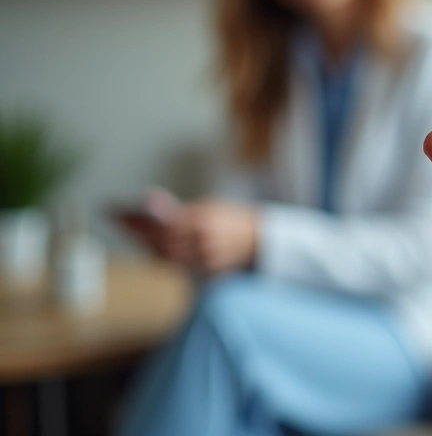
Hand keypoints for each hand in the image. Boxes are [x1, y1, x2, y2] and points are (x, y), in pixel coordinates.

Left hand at [124, 198, 258, 274]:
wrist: (261, 237)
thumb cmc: (233, 219)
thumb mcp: (210, 207)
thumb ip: (185, 213)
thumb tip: (154, 214)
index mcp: (203, 221)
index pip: (161, 225)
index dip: (139, 224)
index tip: (121, 216)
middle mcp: (203, 242)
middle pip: (161, 244)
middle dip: (142, 236)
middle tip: (125, 227)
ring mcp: (206, 259)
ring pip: (168, 258)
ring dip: (151, 249)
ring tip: (139, 239)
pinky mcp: (209, 272)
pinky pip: (180, 267)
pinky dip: (166, 259)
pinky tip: (157, 252)